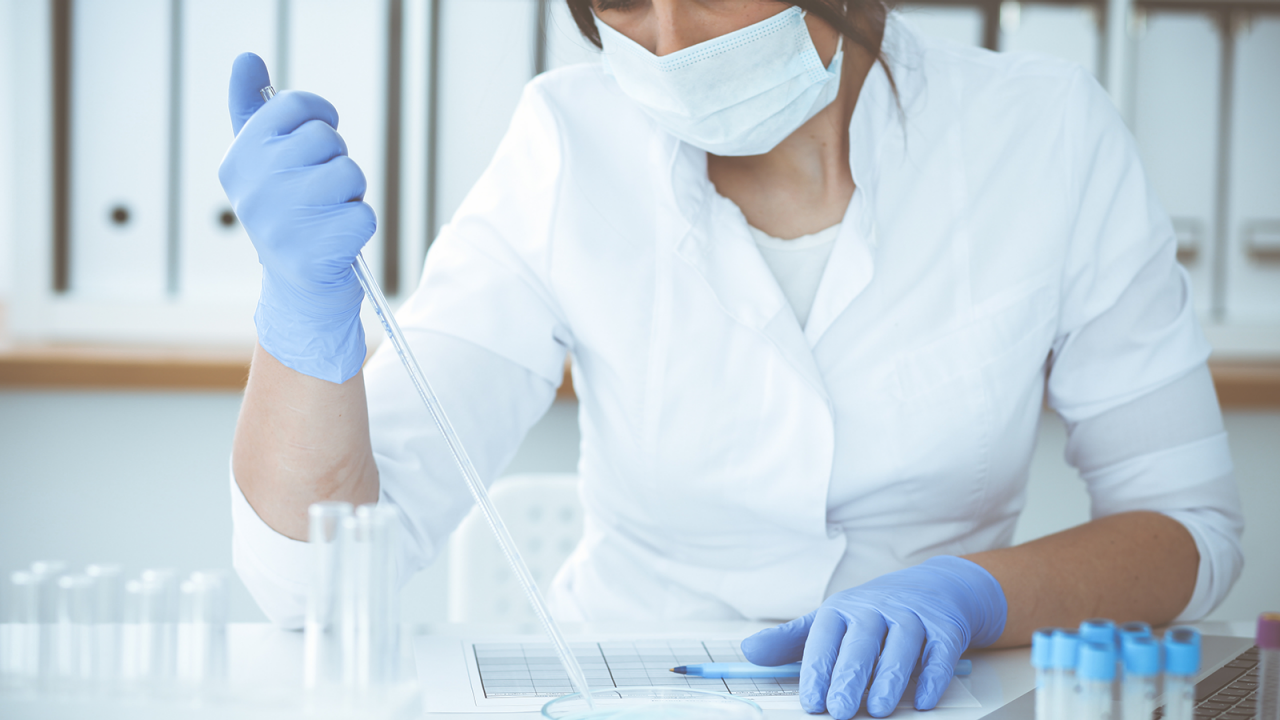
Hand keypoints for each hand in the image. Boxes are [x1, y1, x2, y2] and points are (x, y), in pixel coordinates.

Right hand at [218, 52, 374, 383]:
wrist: (297, 294)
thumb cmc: (286, 219)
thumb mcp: (260, 166)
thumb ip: (253, 111)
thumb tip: (246, 59)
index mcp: (238, 162)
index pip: (293, 108)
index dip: (321, 117)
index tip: (321, 137)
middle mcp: (255, 189)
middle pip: (326, 139)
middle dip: (335, 163)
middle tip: (319, 194)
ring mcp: (285, 221)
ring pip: (350, 174)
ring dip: (351, 195)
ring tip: (328, 218)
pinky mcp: (319, 250)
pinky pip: (365, 213)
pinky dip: (360, 227)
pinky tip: (338, 244)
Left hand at [741, 556, 1006, 718]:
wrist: (938, 587)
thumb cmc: (874, 612)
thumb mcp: (831, 620)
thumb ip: (791, 640)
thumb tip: (748, 651)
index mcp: (843, 609)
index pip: (825, 637)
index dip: (817, 669)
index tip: (810, 702)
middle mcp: (878, 609)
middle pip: (862, 642)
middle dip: (849, 676)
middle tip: (838, 710)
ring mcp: (914, 616)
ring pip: (902, 646)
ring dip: (889, 679)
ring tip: (876, 710)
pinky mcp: (947, 628)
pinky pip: (940, 652)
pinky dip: (933, 676)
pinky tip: (923, 700)